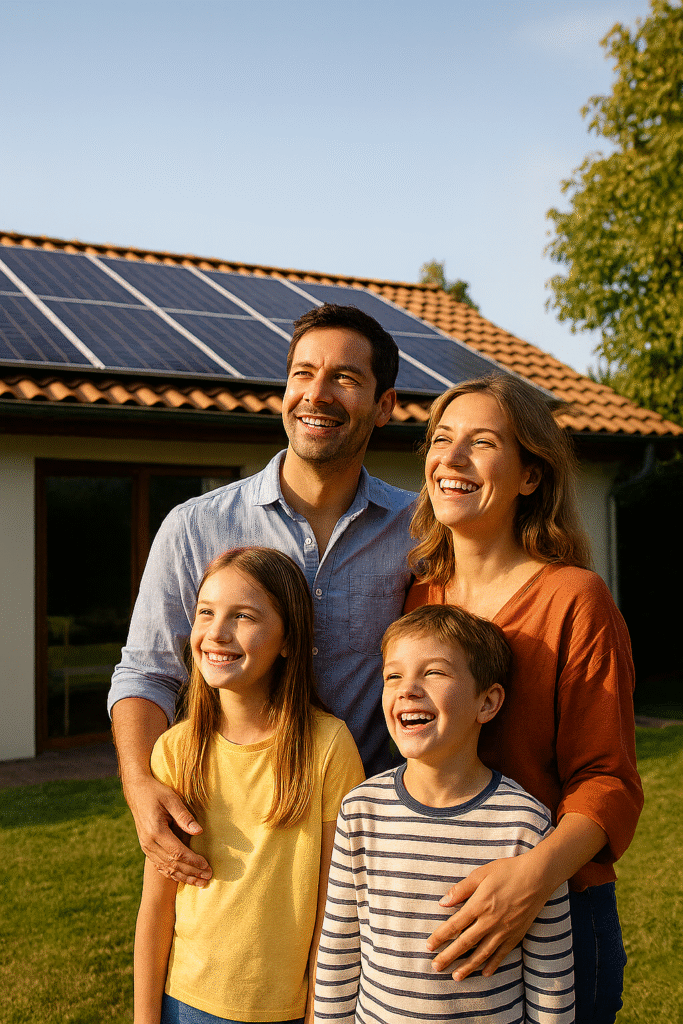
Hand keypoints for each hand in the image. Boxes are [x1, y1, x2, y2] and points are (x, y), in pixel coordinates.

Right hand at [126, 773, 211, 885]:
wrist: (136, 792)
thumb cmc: (156, 792)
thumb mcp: (171, 799)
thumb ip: (184, 816)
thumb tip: (199, 831)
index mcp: (155, 831)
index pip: (177, 853)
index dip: (193, 861)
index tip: (206, 866)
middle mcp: (149, 843)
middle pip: (172, 864)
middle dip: (192, 872)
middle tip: (208, 878)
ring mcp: (146, 847)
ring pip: (166, 868)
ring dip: (184, 877)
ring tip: (200, 882)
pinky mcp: (146, 847)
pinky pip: (160, 865)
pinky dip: (172, 874)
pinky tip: (184, 878)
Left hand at [426, 853, 550, 979]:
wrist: (537, 876)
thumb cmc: (507, 871)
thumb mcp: (481, 873)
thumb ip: (461, 889)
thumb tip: (443, 902)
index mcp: (479, 905)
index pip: (454, 925)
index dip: (440, 937)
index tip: (429, 946)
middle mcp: (490, 921)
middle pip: (465, 943)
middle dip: (449, 956)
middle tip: (435, 967)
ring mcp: (504, 930)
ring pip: (482, 953)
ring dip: (468, 967)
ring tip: (456, 977)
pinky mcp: (516, 935)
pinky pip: (502, 954)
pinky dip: (493, 965)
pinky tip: (485, 973)